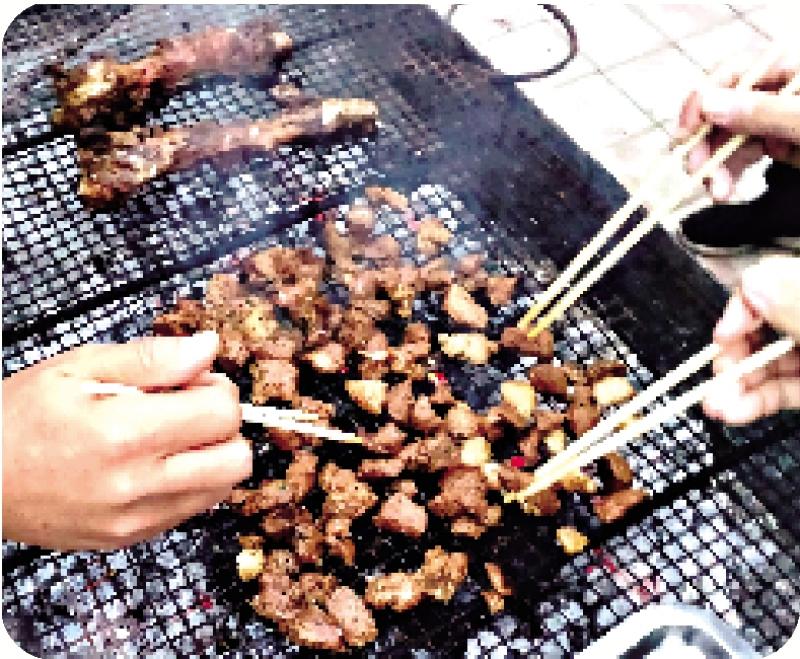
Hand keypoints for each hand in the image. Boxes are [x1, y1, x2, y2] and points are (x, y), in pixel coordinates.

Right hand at [2, 331, 249, 549]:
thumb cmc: (19, 419)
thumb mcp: (79, 367)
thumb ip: (152, 358)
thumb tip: (208, 348)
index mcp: (123, 433)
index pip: (223, 412)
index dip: (215, 387)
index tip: (192, 381)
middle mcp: (136, 484)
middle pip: (236, 458)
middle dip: (224, 426)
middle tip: (189, 409)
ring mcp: (135, 518)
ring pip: (222, 488)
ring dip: (212, 456)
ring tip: (170, 436)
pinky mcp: (131, 537)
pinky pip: (192, 509)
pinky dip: (190, 482)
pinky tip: (155, 463)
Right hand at [678, 50, 799, 200]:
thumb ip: (761, 113)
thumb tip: (709, 104)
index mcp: (792, 69)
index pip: (733, 75)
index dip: (702, 102)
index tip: (685, 135)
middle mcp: (784, 90)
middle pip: (727, 108)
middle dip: (709, 142)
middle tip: (697, 173)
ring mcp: (785, 118)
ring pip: (734, 136)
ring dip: (718, 164)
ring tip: (716, 192)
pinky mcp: (788, 144)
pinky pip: (749, 154)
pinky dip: (734, 172)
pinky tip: (727, 189)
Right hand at [704, 256, 799, 424]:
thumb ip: (793, 302)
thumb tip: (753, 282)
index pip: (764, 284)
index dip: (738, 310)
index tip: (724, 337)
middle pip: (759, 328)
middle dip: (731, 358)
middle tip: (714, 384)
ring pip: (766, 363)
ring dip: (735, 386)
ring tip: (715, 408)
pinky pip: (781, 389)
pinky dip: (754, 402)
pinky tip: (732, 413)